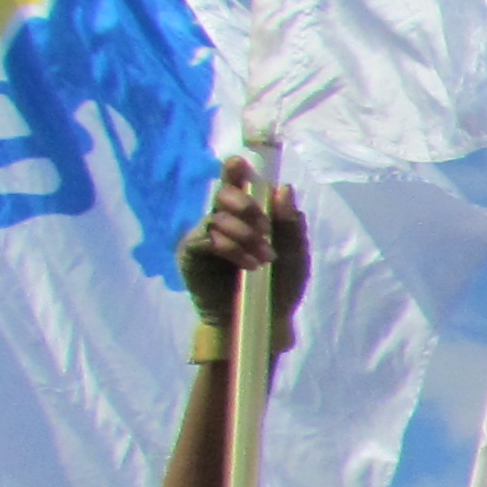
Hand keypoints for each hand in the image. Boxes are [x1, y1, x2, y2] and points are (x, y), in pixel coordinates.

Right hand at [176, 156, 309, 346]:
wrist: (264, 323)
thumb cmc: (280, 289)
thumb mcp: (295, 256)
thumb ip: (291, 225)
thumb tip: (283, 188)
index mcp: (247, 218)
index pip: (237, 186)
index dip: (234, 172)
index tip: (239, 163)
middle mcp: (222, 222)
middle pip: (223, 194)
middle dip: (246, 205)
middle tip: (264, 228)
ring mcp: (204, 237)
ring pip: (218, 217)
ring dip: (245, 235)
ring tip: (263, 258)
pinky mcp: (191, 254)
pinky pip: (207, 238)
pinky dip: (231, 248)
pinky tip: (248, 265)